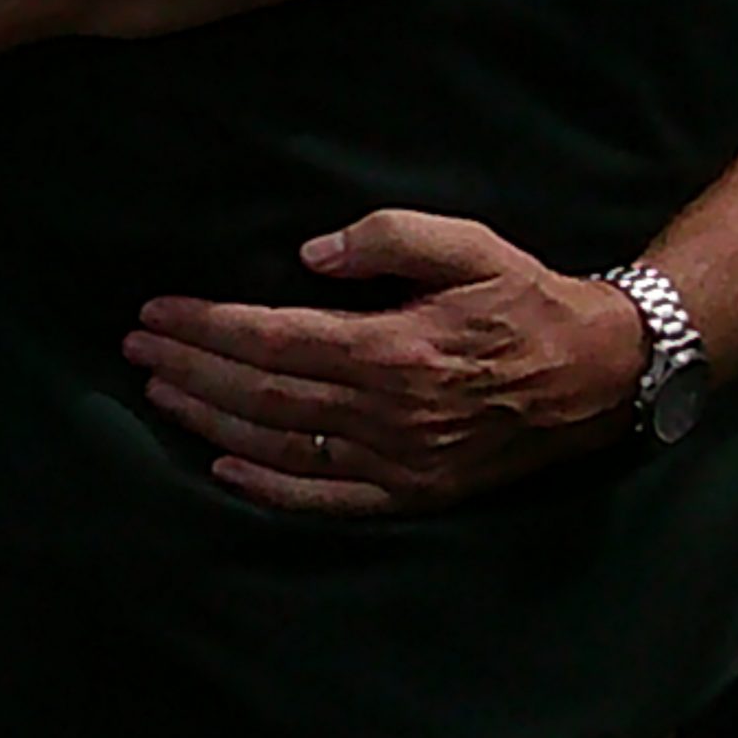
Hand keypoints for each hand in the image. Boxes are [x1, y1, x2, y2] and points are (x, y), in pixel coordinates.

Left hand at [122, 210, 649, 515]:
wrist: (601, 376)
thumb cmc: (527, 300)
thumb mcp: (470, 245)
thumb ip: (389, 238)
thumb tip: (310, 255)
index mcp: (396, 348)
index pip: (272, 339)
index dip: (206, 326)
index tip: (157, 309)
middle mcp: (389, 412)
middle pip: (261, 393)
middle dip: (188, 368)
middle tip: (135, 346)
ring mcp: (398, 461)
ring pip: (279, 445)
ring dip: (208, 421)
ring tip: (158, 391)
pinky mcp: (412, 494)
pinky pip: (324, 498)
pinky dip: (266, 486)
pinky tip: (221, 468)